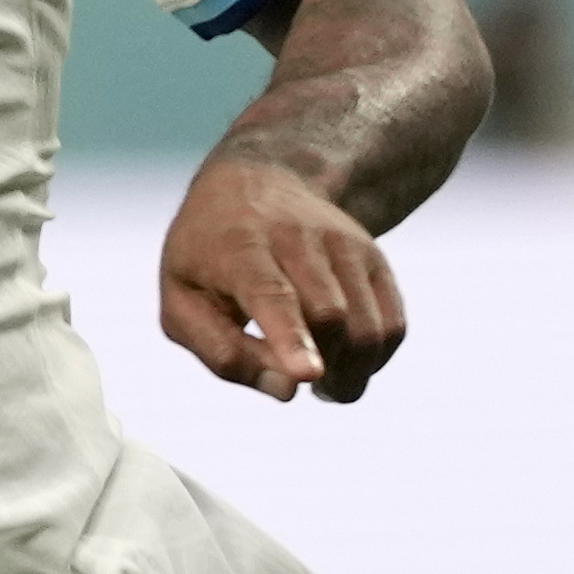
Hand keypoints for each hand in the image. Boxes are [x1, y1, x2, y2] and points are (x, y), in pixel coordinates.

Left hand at [161, 152, 408, 402]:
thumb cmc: (207, 256)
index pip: (272, 293)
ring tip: (321, 376)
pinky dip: (374, 360)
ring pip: (369, 326)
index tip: (309, 375)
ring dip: (351, 373)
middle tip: (302, 381)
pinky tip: (344, 358)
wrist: (257, 183)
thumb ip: (221, 351)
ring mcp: (344, 245)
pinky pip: (392, 326)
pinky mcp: (373, 258)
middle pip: (330, 316)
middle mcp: (298, 238)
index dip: (291, 338)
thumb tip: (286, 390)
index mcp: (239, 246)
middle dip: (324, 369)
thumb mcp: (181, 300)